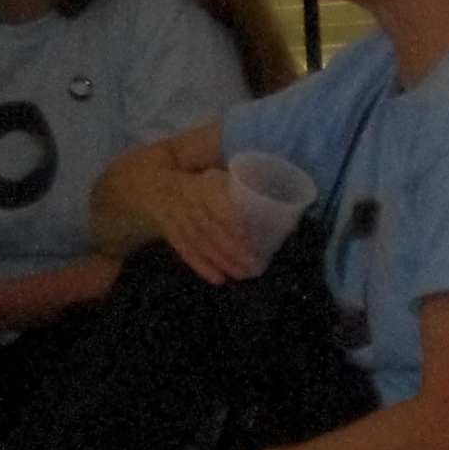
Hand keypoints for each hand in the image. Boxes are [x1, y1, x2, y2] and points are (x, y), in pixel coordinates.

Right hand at [145, 165, 258, 285]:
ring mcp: (173, 216)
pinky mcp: (169, 231)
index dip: (229, 219)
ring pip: (197, 241)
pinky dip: (201, 266)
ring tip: (242, 274)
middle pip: (207, 227)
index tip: (249, 236)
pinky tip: (219, 279)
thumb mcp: (222, 170)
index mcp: (200, 182)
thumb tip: (290, 215)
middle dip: (230, 248)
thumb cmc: (205, 175)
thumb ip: (250, 183)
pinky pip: (184, 250)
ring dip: (220, 260)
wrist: (158, 180)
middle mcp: (183, 199)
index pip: (213, 202)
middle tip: (254, 265)